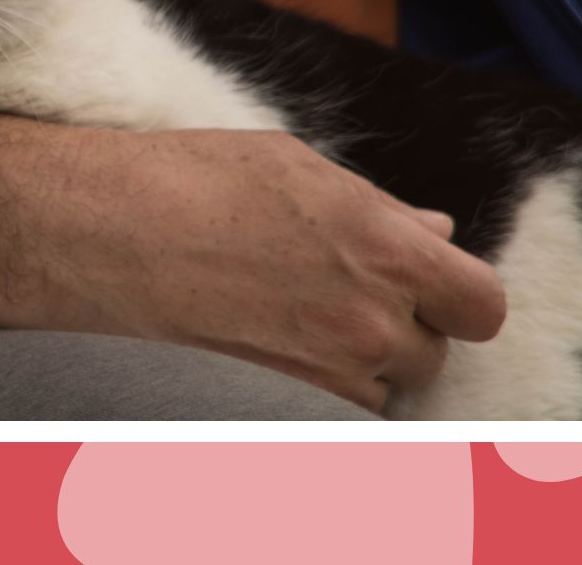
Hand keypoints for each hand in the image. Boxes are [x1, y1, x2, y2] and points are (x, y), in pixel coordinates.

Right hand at [43, 129, 506, 411]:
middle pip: (431, 353)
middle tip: (340, 296)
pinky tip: (269, 344)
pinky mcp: (281, 401)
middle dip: (400, 329)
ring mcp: (326, 370)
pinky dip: (316, 389)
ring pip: (381, 389)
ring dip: (358, 364)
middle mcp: (368, 318)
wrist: (100, 232)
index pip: (481, 303)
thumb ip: (378, 209)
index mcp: (384, 245)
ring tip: (293, 318)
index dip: (460, 299)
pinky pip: (331, 412)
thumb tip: (436, 230)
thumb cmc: (189, 180)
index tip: (432, 291)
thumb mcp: (294, 168)